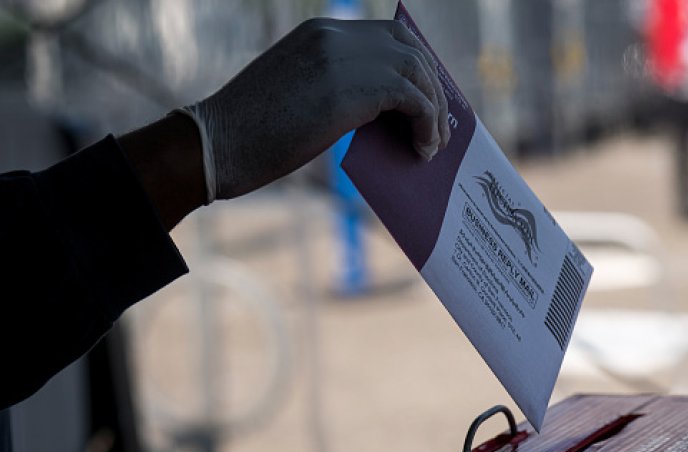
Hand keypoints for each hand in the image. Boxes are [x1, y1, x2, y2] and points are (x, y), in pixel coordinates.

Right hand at [183, 18, 449, 201]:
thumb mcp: (300, 94)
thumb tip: (385, 113)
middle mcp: (335, 34)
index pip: (388, 36)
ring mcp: (342, 57)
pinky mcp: (350, 89)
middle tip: (438, 124)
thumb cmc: (251, 133)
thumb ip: (340, 87)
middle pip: (410, 47)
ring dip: (434, 110)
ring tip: (433, 145)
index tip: (429, 99)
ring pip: (417, 70)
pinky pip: (414, 98)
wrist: (215, 145)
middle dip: (433, 86)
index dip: (417, 67)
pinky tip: (423, 150)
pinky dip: (428, 124)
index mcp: (321, 32)